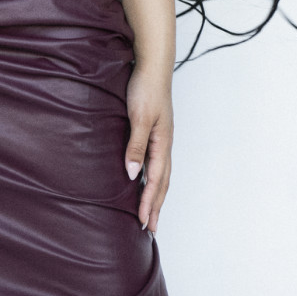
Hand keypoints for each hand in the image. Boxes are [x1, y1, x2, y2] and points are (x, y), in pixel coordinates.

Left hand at [124, 63, 173, 234]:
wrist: (152, 66)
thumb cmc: (145, 88)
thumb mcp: (139, 118)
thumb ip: (135, 146)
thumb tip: (132, 175)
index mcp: (162, 143)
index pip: (156, 181)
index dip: (148, 202)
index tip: (143, 223)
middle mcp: (164, 144)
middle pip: (163, 183)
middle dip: (156, 206)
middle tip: (150, 229)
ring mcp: (161, 138)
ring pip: (161, 174)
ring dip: (155, 195)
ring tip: (149, 213)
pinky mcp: (155, 132)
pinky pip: (155, 162)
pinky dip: (152, 179)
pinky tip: (144, 182)